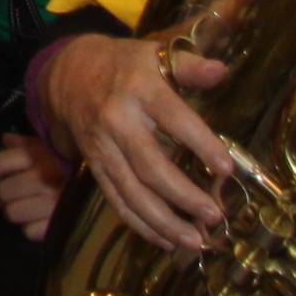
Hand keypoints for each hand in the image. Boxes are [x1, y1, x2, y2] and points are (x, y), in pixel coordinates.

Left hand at [0, 131, 71, 240]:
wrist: (108, 183)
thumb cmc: (75, 163)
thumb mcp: (52, 147)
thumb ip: (26, 143)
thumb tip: (5, 140)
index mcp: (37, 156)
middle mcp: (41, 178)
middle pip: (2, 191)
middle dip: (4, 194)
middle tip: (13, 195)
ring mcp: (49, 203)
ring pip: (11, 212)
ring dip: (16, 211)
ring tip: (25, 207)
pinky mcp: (58, 224)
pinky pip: (29, 231)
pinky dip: (32, 227)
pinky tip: (39, 219)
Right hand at [42, 31, 235, 254]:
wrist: (68, 74)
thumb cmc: (124, 65)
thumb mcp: (154, 54)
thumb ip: (189, 65)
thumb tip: (221, 71)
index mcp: (139, 88)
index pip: (174, 119)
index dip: (201, 144)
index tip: (227, 169)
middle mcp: (118, 121)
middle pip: (150, 166)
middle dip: (184, 196)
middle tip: (214, 215)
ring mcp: (103, 148)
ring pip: (132, 192)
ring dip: (164, 222)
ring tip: (195, 241)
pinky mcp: (94, 167)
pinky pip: (116, 200)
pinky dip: (140, 225)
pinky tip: (165, 241)